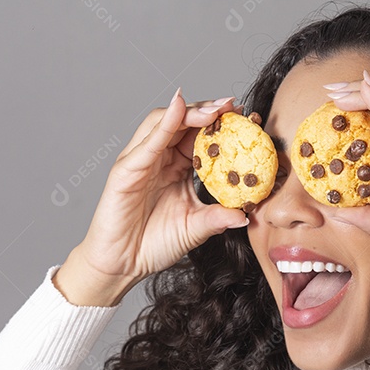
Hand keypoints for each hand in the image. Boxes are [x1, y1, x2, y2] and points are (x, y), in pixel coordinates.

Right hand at [69, 89, 246, 288]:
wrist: (123, 265)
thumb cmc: (154, 244)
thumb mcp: (195, 229)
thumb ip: (218, 218)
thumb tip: (246, 216)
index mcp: (177, 167)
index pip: (199, 136)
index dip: (221, 124)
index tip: (246, 117)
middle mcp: (159, 158)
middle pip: (183, 122)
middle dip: (208, 110)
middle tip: (233, 105)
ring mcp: (141, 161)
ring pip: (164, 123)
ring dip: (190, 111)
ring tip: (214, 108)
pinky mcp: (126, 169)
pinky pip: (148, 142)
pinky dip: (164, 123)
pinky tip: (179, 109)